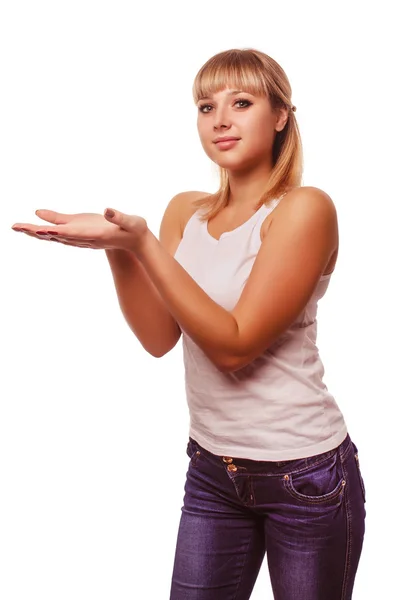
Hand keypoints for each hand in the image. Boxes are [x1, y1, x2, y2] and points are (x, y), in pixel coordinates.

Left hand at [11, 208, 148, 251]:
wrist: (135, 242)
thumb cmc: (135, 230)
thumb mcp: (131, 222)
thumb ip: (118, 216)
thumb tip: (107, 209)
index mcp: (95, 234)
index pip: (73, 233)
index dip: (56, 231)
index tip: (40, 230)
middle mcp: (84, 239)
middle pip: (56, 236)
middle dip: (36, 231)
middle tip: (16, 226)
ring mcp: (81, 238)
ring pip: (54, 235)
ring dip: (35, 232)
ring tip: (17, 227)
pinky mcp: (80, 234)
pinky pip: (59, 232)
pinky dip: (44, 230)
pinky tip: (34, 227)